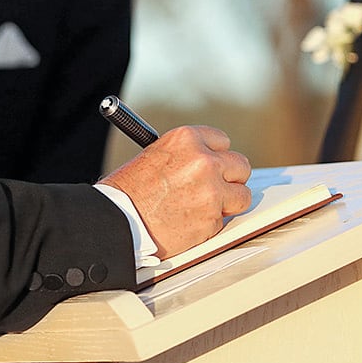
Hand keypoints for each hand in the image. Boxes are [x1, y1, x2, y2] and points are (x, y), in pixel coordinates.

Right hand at [99, 125, 251, 257]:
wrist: (119, 220)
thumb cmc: (129, 190)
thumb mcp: (155, 155)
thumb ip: (186, 156)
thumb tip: (207, 161)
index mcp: (186, 139)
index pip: (222, 141)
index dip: (217, 155)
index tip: (215, 164)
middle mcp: (203, 161)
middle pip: (240, 166)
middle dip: (230, 178)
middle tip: (218, 186)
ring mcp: (211, 191)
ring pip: (242, 195)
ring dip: (228, 202)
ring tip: (204, 206)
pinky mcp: (213, 219)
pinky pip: (225, 220)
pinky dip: (211, 223)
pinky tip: (190, 221)